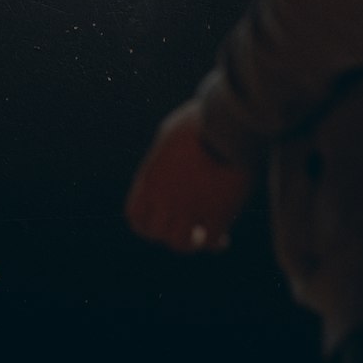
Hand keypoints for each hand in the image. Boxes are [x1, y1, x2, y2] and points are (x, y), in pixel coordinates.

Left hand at [125, 99, 255, 253]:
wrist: (227, 123)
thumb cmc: (201, 119)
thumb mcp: (171, 135)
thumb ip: (164, 157)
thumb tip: (168, 164)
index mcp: (152, 177)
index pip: (136, 215)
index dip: (146, 225)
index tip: (160, 221)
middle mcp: (166, 197)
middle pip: (156, 232)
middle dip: (168, 233)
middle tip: (183, 228)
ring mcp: (191, 208)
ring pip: (181, 244)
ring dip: (190, 242)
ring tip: (201, 237)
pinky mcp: (218, 213)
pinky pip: (211, 242)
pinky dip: (215, 244)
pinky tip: (223, 239)